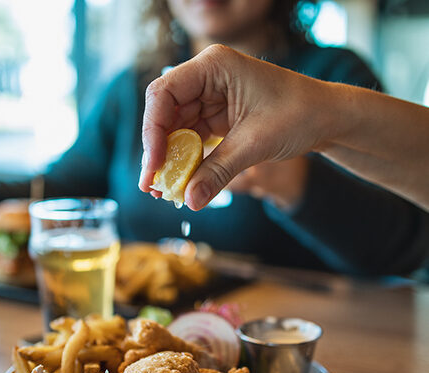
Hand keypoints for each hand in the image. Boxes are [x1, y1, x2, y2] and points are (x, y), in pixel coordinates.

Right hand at [140, 44, 329, 209]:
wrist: (326, 118)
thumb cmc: (299, 114)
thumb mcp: (255, 144)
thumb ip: (218, 171)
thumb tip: (190, 201)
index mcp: (213, 67)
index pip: (164, 94)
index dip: (153, 131)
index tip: (155, 164)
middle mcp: (206, 79)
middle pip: (165, 114)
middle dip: (157, 151)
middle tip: (151, 185)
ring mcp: (209, 98)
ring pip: (175, 130)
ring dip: (169, 160)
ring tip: (162, 190)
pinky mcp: (215, 117)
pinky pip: (191, 140)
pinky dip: (185, 161)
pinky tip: (180, 181)